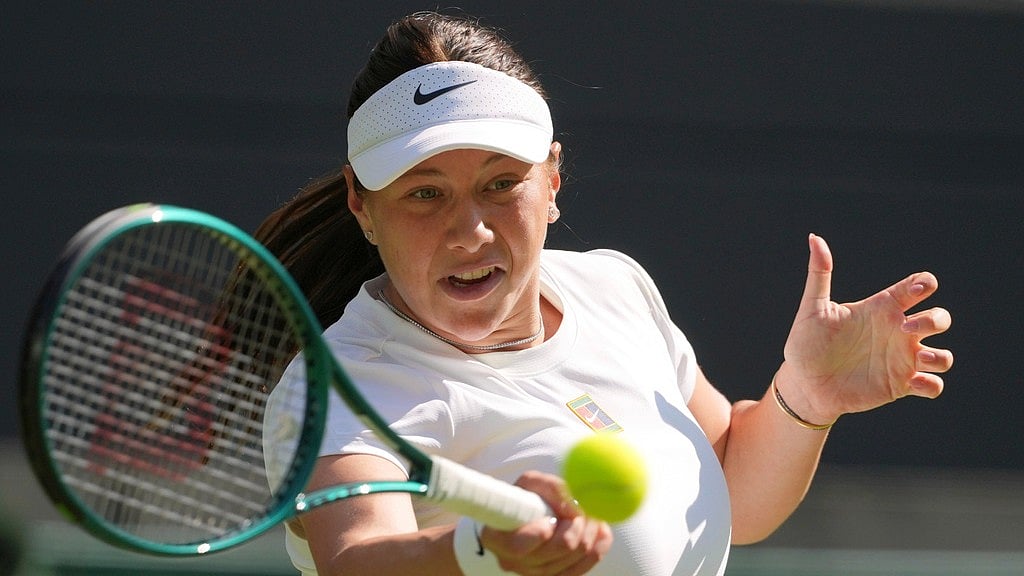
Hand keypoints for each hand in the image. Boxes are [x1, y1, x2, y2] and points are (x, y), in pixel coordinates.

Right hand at [479, 471, 612, 575]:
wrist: (532, 515)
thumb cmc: (527, 496)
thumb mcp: (532, 482)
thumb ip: (551, 489)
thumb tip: (575, 507)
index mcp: (497, 537)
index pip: (518, 545)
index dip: (540, 532)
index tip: (550, 519)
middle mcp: (513, 561)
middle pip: (558, 549)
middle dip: (576, 524)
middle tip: (580, 510)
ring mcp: (535, 573)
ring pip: (577, 554)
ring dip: (590, 530)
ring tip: (586, 514)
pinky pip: (587, 563)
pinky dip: (597, 544)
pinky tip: (597, 529)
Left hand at [776, 234, 953, 424]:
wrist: (802, 383)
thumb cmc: (807, 343)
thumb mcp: (813, 308)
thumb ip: (819, 274)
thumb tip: (814, 237)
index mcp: (881, 309)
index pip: (918, 288)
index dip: (925, 284)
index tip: (915, 291)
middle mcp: (896, 333)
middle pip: (940, 318)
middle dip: (936, 320)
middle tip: (906, 329)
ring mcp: (901, 360)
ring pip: (943, 356)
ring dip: (940, 356)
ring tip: (918, 358)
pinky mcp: (900, 386)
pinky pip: (933, 386)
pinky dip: (932, 384)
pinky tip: (913, 382)